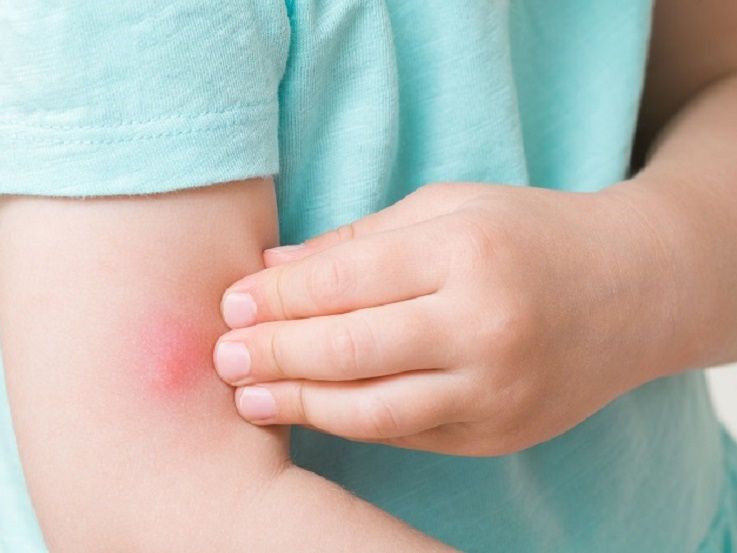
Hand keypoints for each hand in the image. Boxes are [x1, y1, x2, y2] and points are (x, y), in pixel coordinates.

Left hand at [212, 181, 679, 454]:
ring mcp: (495, 390)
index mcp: (466, 253)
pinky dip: (349, 424)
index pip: (344, 283)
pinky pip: (407, 435)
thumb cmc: (526, 234)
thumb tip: (270, 271)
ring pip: (372, 411)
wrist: (633, 290)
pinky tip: (309, 411)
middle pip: (349, 351)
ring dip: (299, 405)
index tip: (232, 303)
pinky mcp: (499, 433)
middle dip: (275, 355)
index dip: (278, 298)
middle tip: (222, 356)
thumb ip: (358, 242)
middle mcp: (484, 327)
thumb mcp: (447, 209)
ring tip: (247, 397)